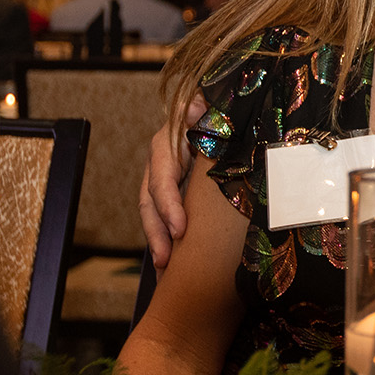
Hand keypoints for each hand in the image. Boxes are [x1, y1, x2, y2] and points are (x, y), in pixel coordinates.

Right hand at [139, 95, 208, 267]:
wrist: (224, 116)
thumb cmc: (219, 114)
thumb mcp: (211, 111)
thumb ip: (203, 111)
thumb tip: (193, 107)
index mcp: (168, 142)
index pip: (162, 177)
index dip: (168, 205)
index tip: (180, 230)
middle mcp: (161, 161)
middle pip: (150, 199)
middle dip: (156, 231)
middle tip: (166, 259)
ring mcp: (164, 177)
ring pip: (153, 212)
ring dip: (158, 240)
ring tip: (165, 267)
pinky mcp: (174, 191)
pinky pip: (164, 217)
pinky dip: (166, 238)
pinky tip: (171, 263)